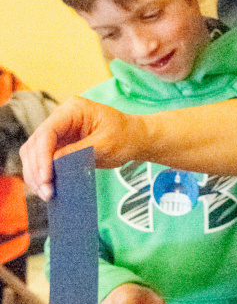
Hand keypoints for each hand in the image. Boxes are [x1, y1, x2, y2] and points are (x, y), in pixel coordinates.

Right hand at [20, 97, 142, 199]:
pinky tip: (47, 189)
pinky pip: (42, 160)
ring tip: (46, 194)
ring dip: (35, 175)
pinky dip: (42, 175)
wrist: (135, 139)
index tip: (46, 178)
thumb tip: (53, 164)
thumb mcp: (105, 145)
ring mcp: (58, 132)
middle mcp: (60, 118)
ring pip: (33, 153)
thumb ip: (79, 152)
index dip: (42, 156)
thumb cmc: (125, 137)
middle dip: (37, 170)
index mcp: (72, 110)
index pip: (47, 131)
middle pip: (35, 143)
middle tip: (46, 192)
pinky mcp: (59, 145)